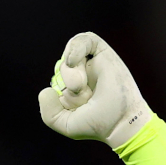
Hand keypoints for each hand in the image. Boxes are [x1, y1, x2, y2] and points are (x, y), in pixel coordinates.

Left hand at [37, 32, 150, 148]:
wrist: (119, 122)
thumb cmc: (96, 125)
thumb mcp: (66, 125)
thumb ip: (49, 113)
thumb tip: (46, 90)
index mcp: (72, 89)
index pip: (56, 79)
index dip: (60, 92)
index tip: (77, 106)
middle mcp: (82, 74)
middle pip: (61, 66)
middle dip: (68, 83)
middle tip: (84, 97)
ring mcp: (93, 64)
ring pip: (70, 52)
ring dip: (70, 70)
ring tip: (80, 85)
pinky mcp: (104, 54)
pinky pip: (84, 39)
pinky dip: (75, 48)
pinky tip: (74, 61)